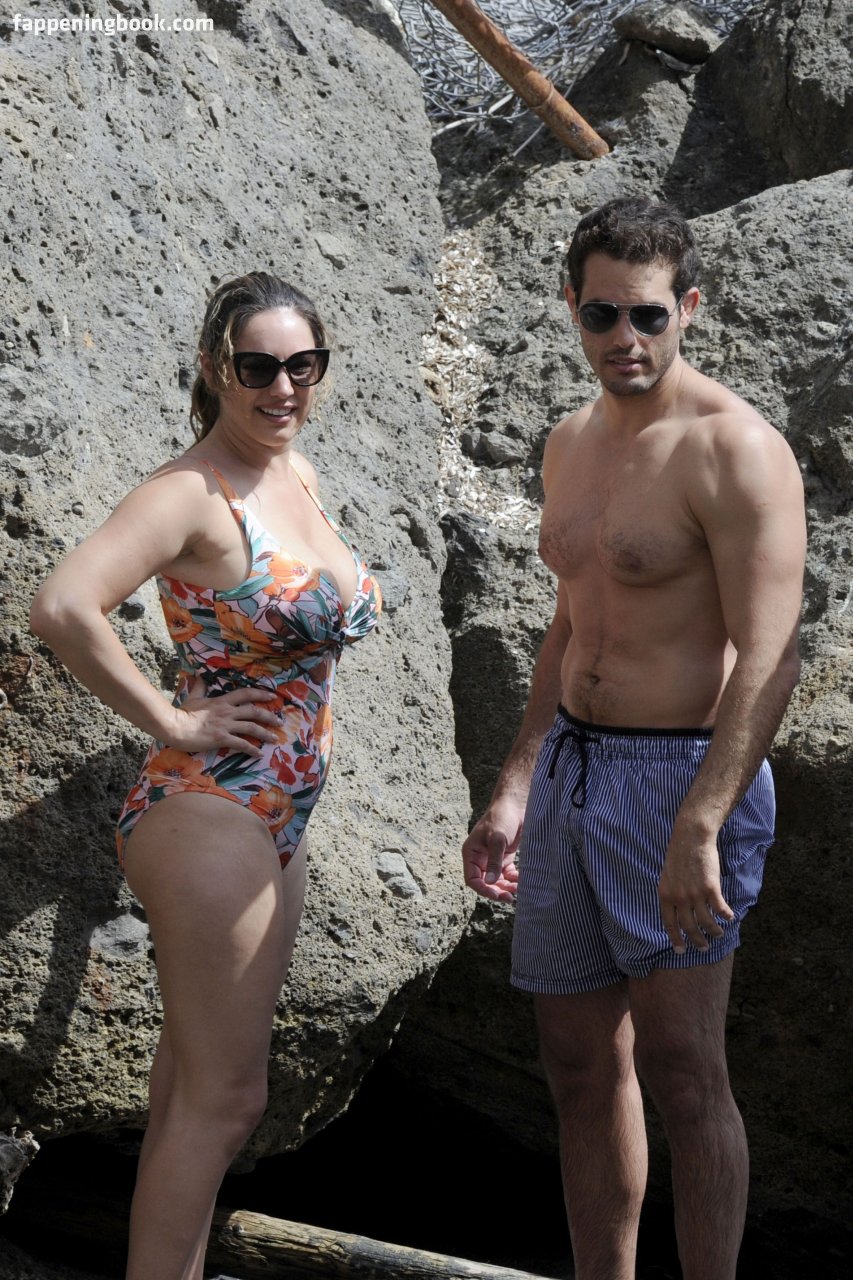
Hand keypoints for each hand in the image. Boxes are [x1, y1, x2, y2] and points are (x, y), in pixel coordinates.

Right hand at [165, 677, 280, 756]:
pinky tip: (259, 754)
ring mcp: (226, 725)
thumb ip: (200, 686)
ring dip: (265, 733)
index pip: (246, 694)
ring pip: (252, 728)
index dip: (260, 694)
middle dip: (269, 716)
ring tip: (275, 738)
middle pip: (254, 711)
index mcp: (222, 701)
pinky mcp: (222, 739)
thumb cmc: (183, 713)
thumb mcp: (194, 696)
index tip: (272, 696)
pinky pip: (241, 744)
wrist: (175, 727)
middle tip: (279, 721)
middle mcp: (227, 712)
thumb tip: (200, 675)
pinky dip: (252, 750)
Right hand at [462, 795, 524, 902]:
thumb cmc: (502, 818)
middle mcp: (479, 858)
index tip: (496, 894)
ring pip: (497, 880)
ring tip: (518, 890)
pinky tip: (522, 881)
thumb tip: (490, 882)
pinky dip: (514, 880)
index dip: (483, 889)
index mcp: (471, 853)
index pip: (472, 879)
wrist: (516, 805)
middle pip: (485, 882)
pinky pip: (507, 874)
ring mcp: (492, 858)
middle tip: (509, 898)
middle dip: (496, 891)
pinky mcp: (505, 857)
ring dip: (506, 887)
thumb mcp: (497, 839)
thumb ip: (494, 861)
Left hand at [658, 823, 733, 952]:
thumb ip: (672, 894)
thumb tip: (677, 910)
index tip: (681, 951)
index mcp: (665, 895)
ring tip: (718, 934)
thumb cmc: (679, 855)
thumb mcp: (667, 876)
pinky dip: (726, 916)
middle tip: (703, 948)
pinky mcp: (710, 888)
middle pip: (689, 927)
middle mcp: (679, 898)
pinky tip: (730, 918)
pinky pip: (720, 909)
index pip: (669, 924)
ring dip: (714, 931)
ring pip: (706, 922)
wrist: (691, 837)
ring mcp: (694, 894)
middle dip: (697, 940)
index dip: (675, 939)